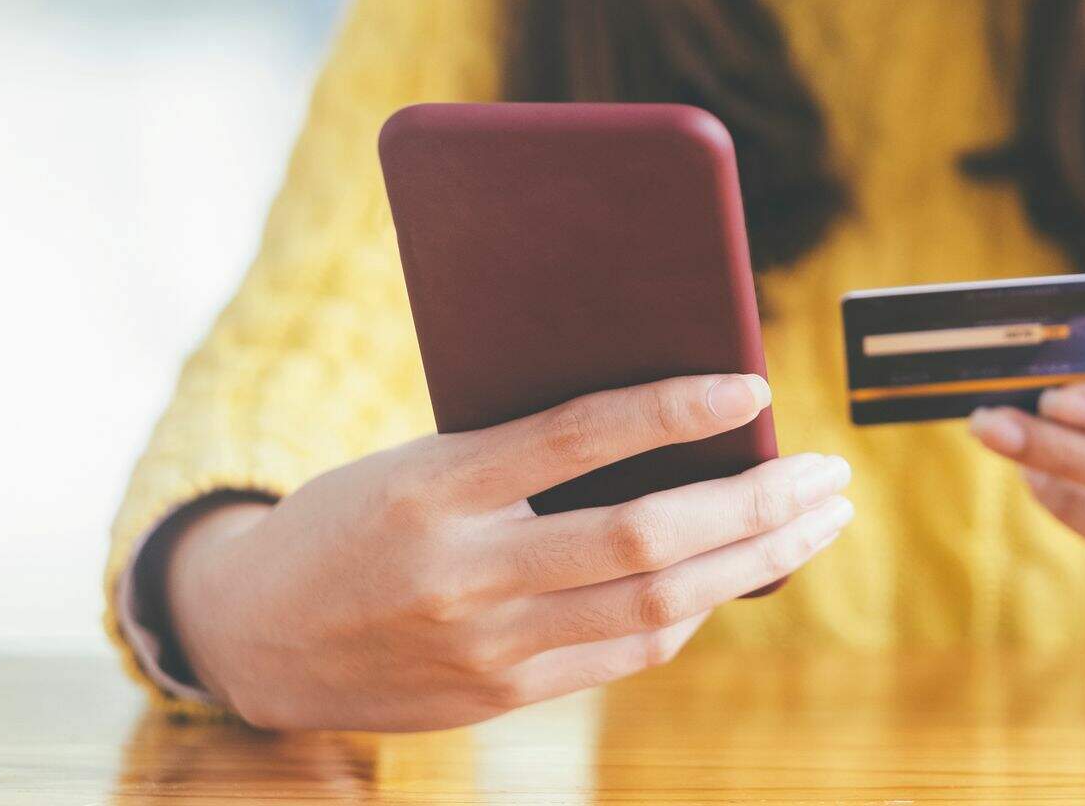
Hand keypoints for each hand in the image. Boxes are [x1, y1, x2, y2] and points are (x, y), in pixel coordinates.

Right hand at [164, 373, 852, 730]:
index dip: (675, 410)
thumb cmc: (351, 516)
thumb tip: (667, 420)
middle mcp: (463, 575)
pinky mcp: (500, 697)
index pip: (578, 438)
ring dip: (753, 563)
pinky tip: (737, 571)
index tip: (754, 387)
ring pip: (656, 611)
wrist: (254, 636)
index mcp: (434, 487)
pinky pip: (626, 654)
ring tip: (815, 521)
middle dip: (755, 507)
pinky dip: (694, 609)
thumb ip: (525, 450)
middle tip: (829, 473)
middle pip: (644, 541)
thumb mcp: (418, 458)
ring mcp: (485, 649)